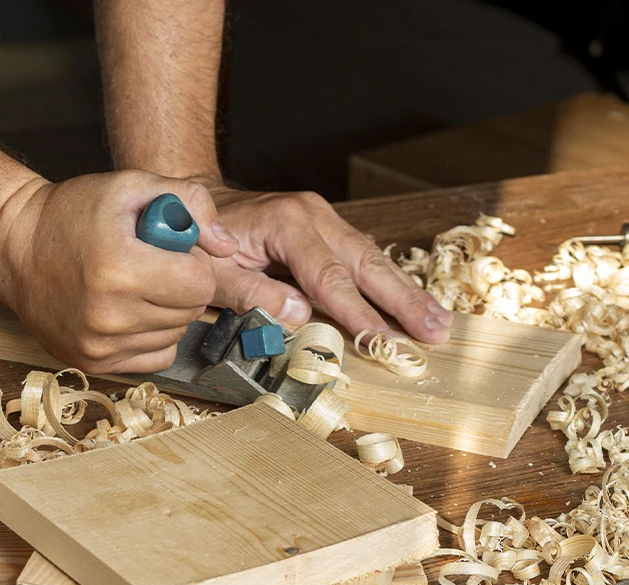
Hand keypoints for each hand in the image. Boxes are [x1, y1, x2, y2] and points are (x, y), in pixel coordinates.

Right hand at [0, 172, 238, 372]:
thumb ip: (190, 203)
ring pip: (174, 334)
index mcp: (120, 269)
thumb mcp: (131, 186)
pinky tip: (129, 310)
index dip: (194, 262)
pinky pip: (154, 356)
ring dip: (167, 311)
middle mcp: (109, 316)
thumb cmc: (72, 212)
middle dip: (182, 285)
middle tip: (152, 263)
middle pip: (190, 311)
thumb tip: (227, 246)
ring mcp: (98, 344)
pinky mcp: (92, 362)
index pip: (200, 283)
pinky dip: (152, 335)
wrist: (15, 246)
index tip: (173, 250)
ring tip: (135, 284)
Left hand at [203, 185, 451, 343]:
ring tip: (439, 321)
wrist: (190, 201)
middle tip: (436, 330)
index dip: (357, 312)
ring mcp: (321, 218)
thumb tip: (297, 315)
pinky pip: (361, 256)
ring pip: (372, 258)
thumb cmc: (197, 240)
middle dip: (403, 300)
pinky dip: (388, 281)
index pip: (329, 277)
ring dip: (406, 292)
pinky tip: (412, 302)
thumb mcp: (209, 270)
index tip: (383, 340)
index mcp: (285, 223)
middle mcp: (311, 215)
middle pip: (366, 263)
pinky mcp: (324, 227)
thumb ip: (249, 292)